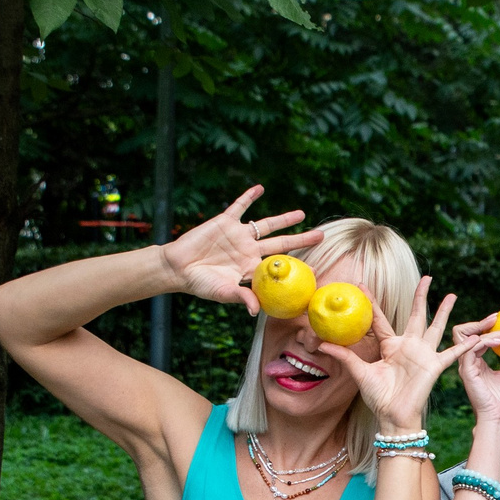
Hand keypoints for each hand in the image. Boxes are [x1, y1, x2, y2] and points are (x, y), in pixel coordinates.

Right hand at [159, 185, 321, 311]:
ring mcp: (239, 235)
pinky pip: (240, 207)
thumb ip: (242, 297)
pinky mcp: (225, 222)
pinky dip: (249, 197)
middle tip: (321, 235)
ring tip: (301, 214)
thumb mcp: (223, 292)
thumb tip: (257, 311)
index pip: (279, 266)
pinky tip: (260, 188)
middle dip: (301, 239)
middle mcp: (249, 250)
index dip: (296, 266)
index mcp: (252, 268)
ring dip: (284, 218)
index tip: (316, 268)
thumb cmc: (200, 283)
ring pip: (267, 224)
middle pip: (281, 243)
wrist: (177, 267)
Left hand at [312, 277, 462, 434]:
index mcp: (390, 346)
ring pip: (436, 327)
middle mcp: (408, 347)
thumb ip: (345, 355)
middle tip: (427, 277)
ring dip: (444, 312)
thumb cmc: (378, 398)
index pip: (380, 320)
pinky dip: (464, 347)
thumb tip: (321, 343)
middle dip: (421, 296)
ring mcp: (423, 355)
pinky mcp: (434, 366)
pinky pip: (452, 354)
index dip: (372, 303)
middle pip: (416, 315)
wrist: (393, 417)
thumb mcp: (359, 373)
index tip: (362, 284)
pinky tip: (476, 337)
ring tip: (451, 295)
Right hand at [453, 316, 499, 430]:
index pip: (476, 337)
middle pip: (465, 333)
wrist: (497, 417)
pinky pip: (472, 349)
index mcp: (475, 362)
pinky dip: (485, 343)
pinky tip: (499, 342)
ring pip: (470, 338)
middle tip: (497, 316)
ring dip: (486, 330)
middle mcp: (467, 362)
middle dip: (480, 322)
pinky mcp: (467, 372)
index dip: (486, 326)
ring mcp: (465, 366)